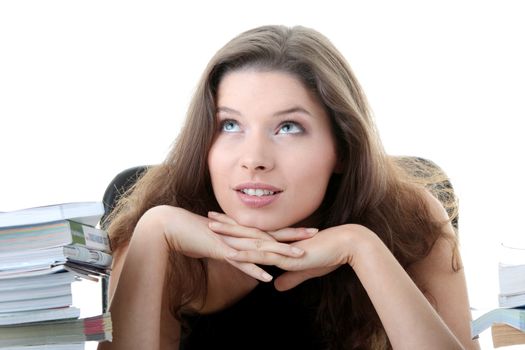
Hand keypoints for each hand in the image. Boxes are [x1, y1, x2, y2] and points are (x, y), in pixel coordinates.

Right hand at [152, 206, 311, 282]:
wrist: (174, 226)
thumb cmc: (197, 232)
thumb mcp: (221, 239)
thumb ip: (235, 244)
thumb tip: (245, 251)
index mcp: (243, 231)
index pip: (272, 230)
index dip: (291, 230)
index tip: (310, 229)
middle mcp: (241, 235)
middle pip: (273, 235)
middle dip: (294, 235)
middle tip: (316, 234)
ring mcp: (233, 243)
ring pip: (260, 248)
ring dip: (280, 253)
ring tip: (300, 257)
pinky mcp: (221, 251)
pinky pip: (240, 263)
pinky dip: (254, 270)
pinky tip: (267, 277)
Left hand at [223, 224, 373, 290]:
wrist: (347, 245)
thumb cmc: (330, 255)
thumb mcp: (305, 271)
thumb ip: (290, 278)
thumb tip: (276, 286)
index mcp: (281, 242)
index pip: (256, 233)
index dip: (239, 227)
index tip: (224, 221)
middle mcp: (277, 241)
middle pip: (248, 231)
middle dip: (228, 225)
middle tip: (209, 216)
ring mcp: (281, 248)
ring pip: (250, 240)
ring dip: (229, 235)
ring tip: (211, 228)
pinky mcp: (286, 256)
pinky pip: (261, 256)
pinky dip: (244, 255)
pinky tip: (228, 253)